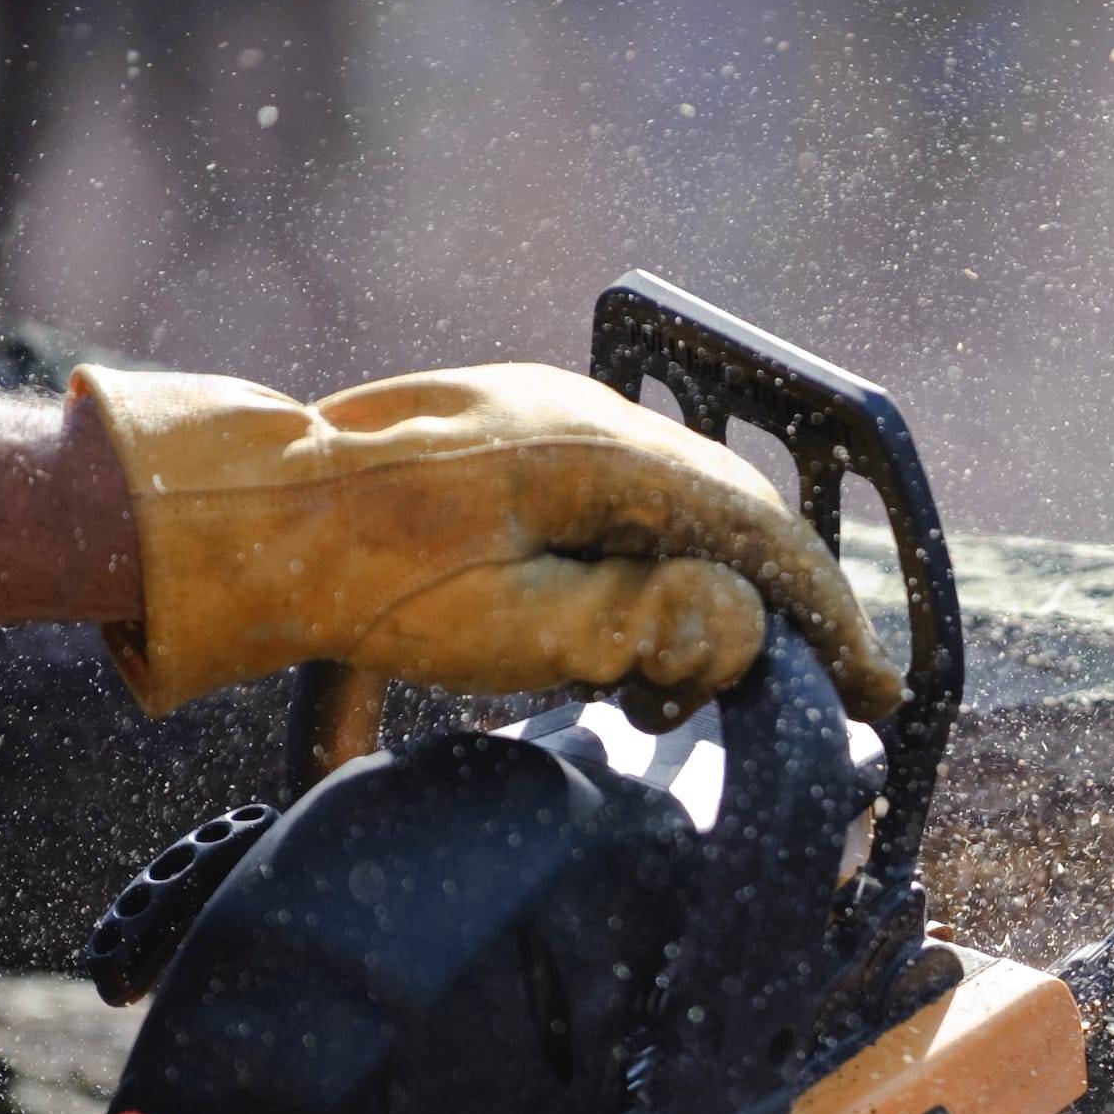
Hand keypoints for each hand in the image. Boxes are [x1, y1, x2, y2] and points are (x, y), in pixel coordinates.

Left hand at [72, 361, 906, 726]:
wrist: (238, 525)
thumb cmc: (362, 585)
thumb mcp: (517, 631)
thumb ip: (646, 626)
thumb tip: (747, 625)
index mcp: (600, 453)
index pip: (758, 534)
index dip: (826, 617)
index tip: (875, 685)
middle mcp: (584, 416)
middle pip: (727, 514)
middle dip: (770, 612)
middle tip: (803, 696)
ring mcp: (545, 420)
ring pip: (672, 511)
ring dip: (698, 600)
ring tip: (677, 696)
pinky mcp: (510, 444)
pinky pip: (618, 504)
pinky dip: (647, 575)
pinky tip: (621, 642)